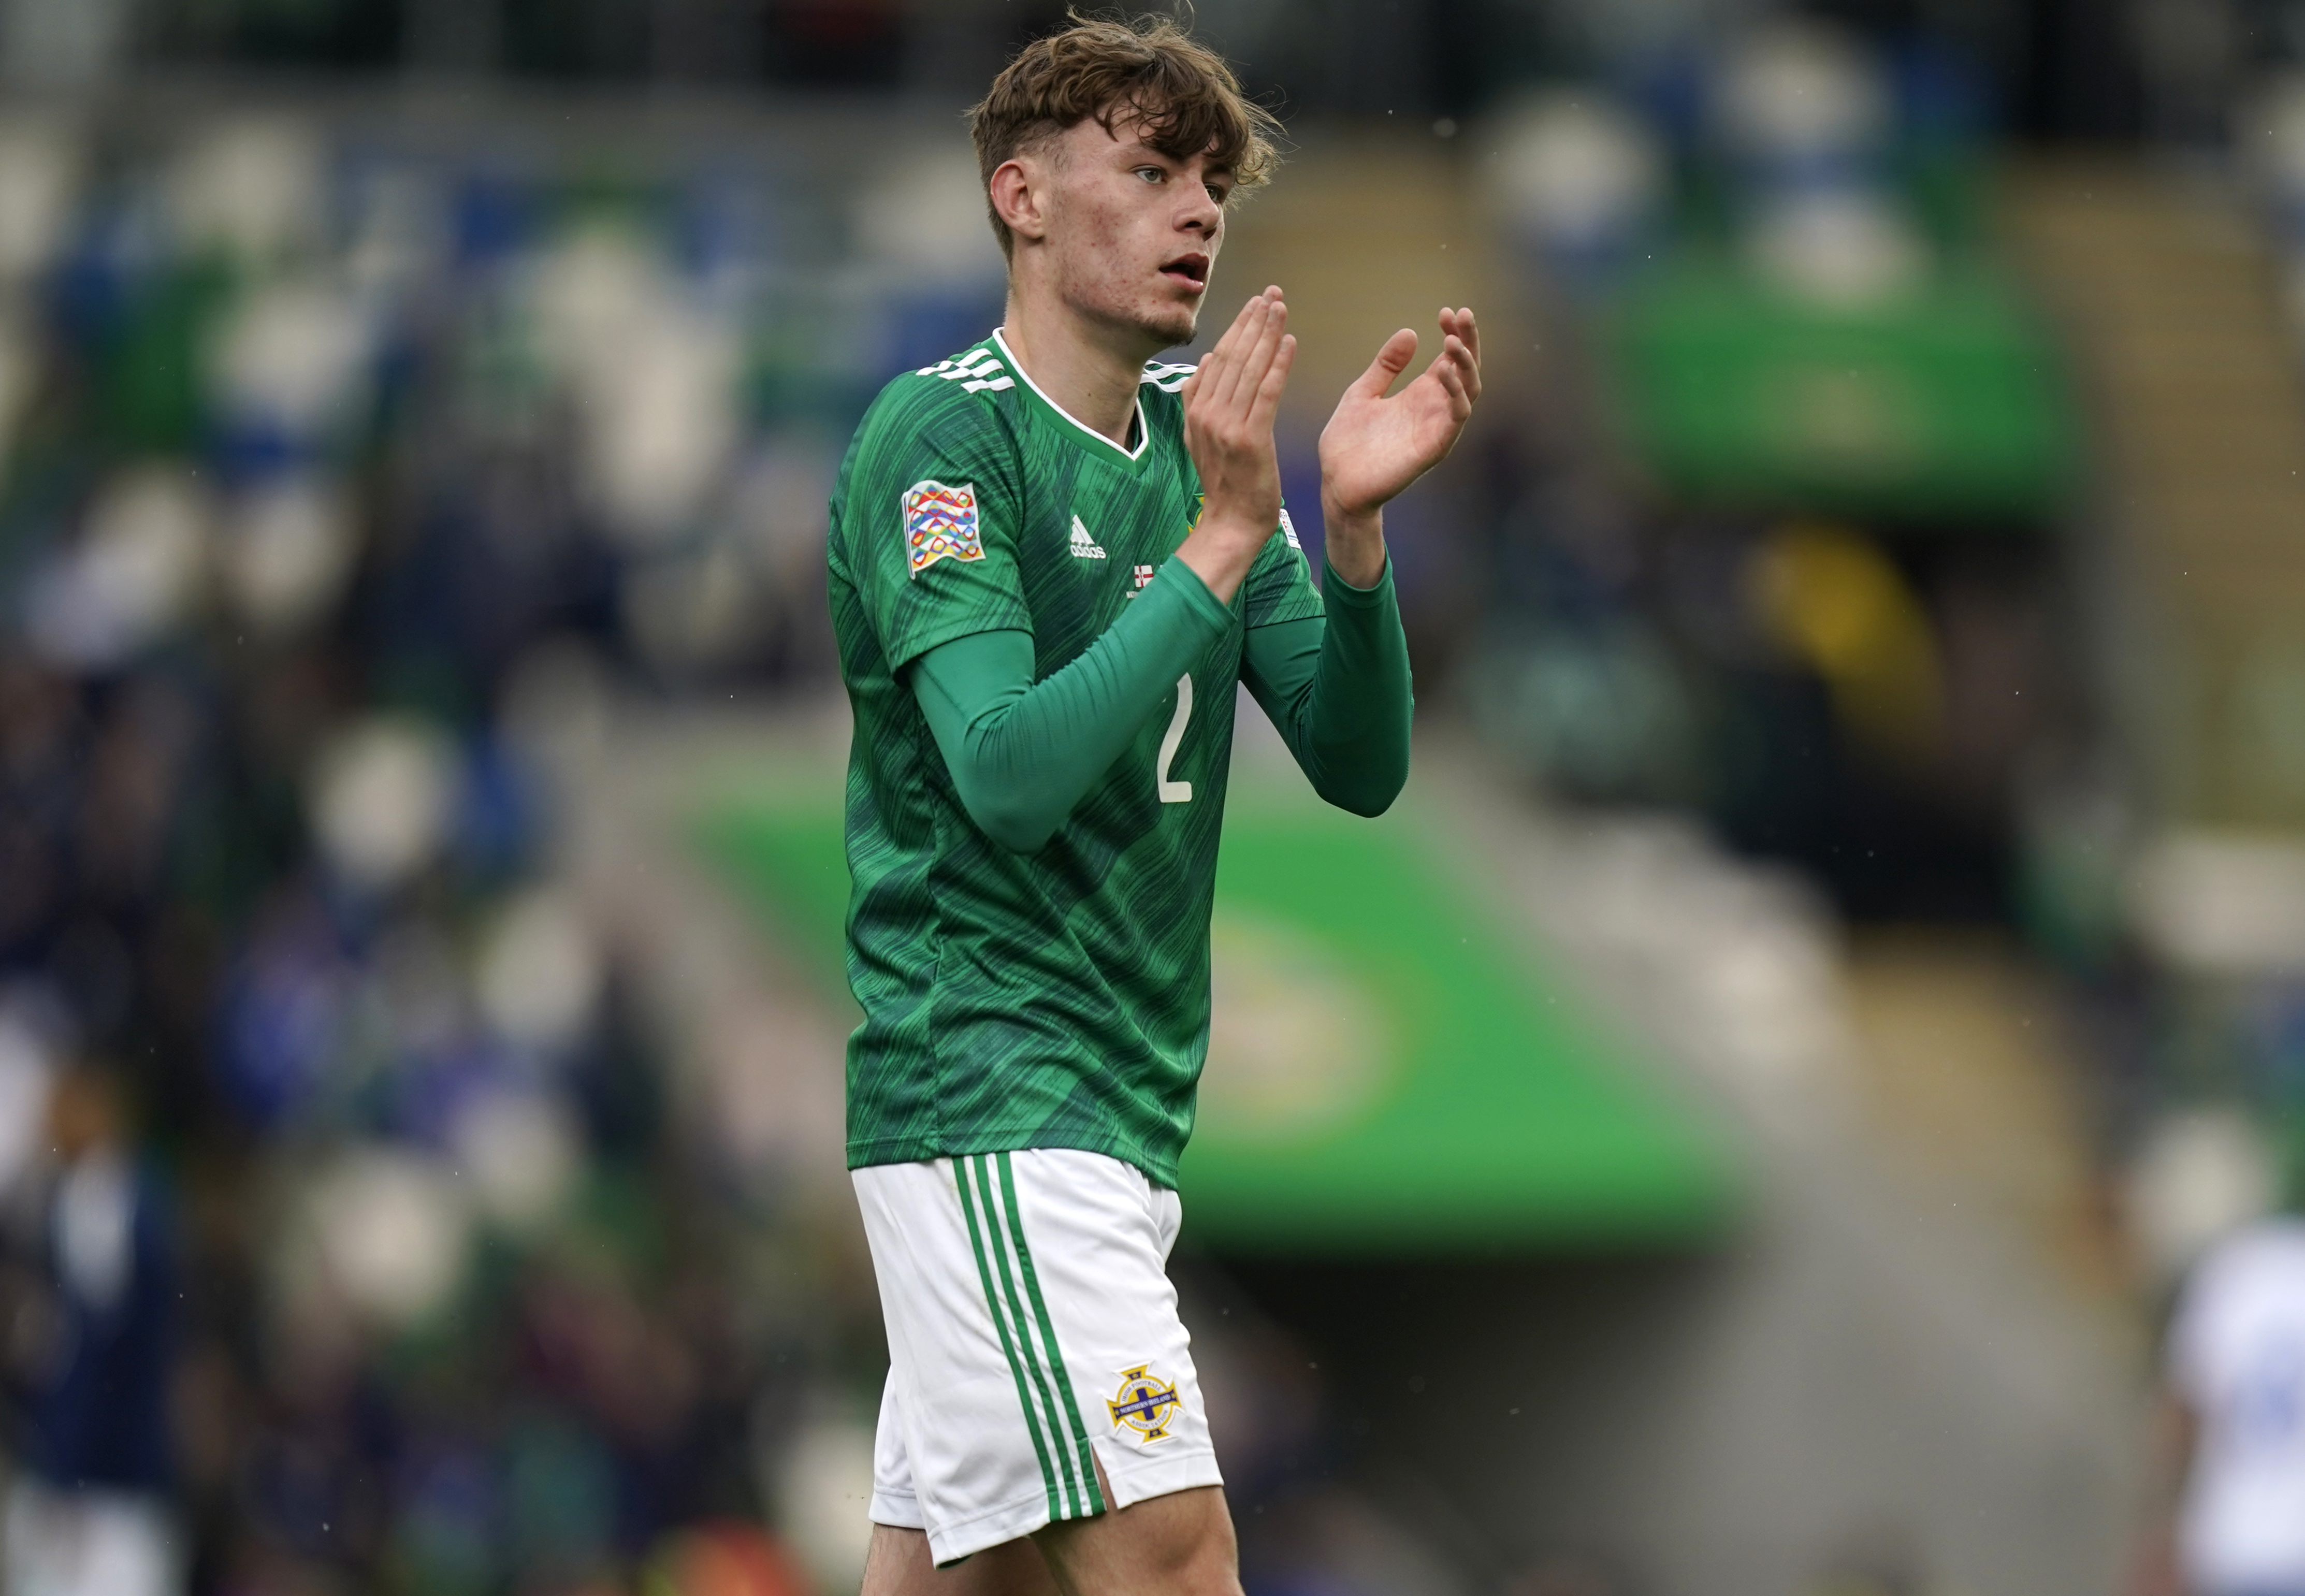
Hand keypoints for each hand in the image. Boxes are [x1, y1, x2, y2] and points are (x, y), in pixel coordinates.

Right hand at [1176, 287, 1294, 603]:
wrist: (1231, 523)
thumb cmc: (1225, 482)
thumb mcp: (1202, 438)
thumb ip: (1200, 399)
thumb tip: (1210, 358)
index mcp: (1197, 409)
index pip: (1221, 357)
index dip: (1240, 326)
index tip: (1256, 302)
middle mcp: (1208, 412)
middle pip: (1234, 356)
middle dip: (1254, 321)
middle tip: (1272, 293)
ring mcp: (1227, 425)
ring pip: (1250, 369)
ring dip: (1266, 333)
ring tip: (1280, 307)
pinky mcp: (1250, 439)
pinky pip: (1266, 393)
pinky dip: (1278, 365)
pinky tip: (1288, 342)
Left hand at [1319, 307, 1481, 524]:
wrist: (1337, 483)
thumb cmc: (1348, 443)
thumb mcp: (1363, 392)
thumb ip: (1386, 365)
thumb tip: (1410, 331)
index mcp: (1420, 395)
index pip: (1450, 359)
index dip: (1454, 334)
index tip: (1446, 311)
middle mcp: (1434, 409)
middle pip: (1467, 369)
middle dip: (1468, 341)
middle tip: (1462, 313)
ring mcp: (1437, 428)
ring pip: (1470, 390)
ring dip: (1466, 363)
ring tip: (1452, 340)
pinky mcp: (1435, 447)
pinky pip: (1457, 416)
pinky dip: (1456, 392)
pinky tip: (1445, 371)